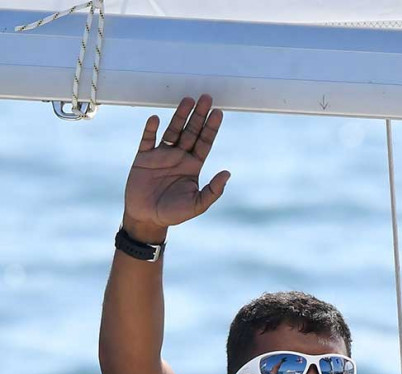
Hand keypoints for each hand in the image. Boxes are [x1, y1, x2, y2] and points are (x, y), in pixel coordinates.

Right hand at [123, 94, 229, 240]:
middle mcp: (179, 156)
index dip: (211, 128)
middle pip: (191, 131)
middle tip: (206, 97)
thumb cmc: (173, 213)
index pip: (205, 142)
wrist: (147, 218)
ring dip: (179, 116)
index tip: (218, 112)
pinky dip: (151, 129)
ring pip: (172, 130)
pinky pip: (147, 140)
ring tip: (188, 100)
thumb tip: (227, 173)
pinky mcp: (143, 158)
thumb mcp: (197, 205)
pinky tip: (156, 118)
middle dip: (199, 115)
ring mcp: (161, 155)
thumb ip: (213, 190)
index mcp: (193, 165)